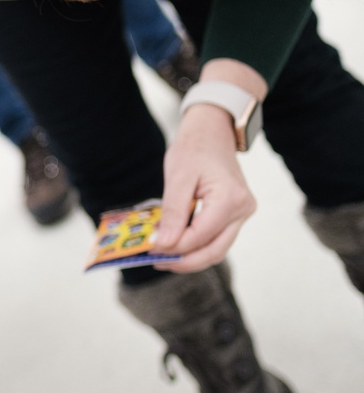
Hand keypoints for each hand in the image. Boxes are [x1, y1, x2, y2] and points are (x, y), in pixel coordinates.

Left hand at [152, 105, 255, 271]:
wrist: (213, 132)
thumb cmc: (195, 148)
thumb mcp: (178, 178)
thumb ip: (173, 213)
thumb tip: (164, 245)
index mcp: (230, 199)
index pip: (200, 236)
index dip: (174, 248)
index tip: (150, 249)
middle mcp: (243, 210)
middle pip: (213, 251)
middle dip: (183, 261)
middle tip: (156, 260)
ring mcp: (243, 214)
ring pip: (217, 249)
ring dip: (190, 256)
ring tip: (163, 255)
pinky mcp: (236, 215)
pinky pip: (217, 239)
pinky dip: (197, 245)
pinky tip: (176, 243)